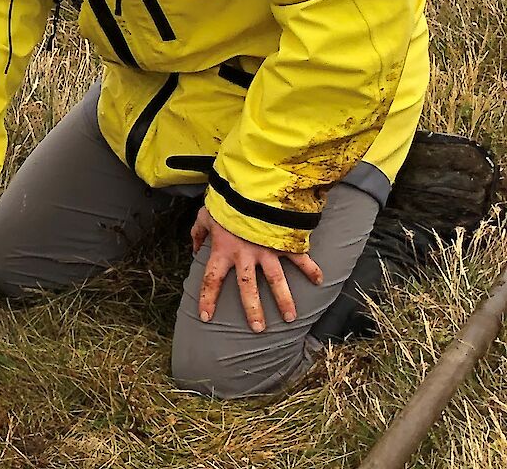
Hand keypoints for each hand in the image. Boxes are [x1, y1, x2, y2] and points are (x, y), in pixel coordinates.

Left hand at [190, 207, 323, 331]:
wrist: (250, 185)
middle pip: (248, 288)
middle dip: (253, 310)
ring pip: (276, 281)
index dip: (208, 299)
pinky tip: (320, 281)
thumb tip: (194, 249)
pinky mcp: (285, 241)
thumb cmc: (225, 200)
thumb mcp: (205, 215)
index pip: (211, 280)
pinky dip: (311, 269)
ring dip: (284, 300)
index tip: (207, 318)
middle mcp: (245, 255)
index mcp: (223, 251)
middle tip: (258, 329)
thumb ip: (198, 233)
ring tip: (291, 318)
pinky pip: (301, 258)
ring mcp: (267, 250)